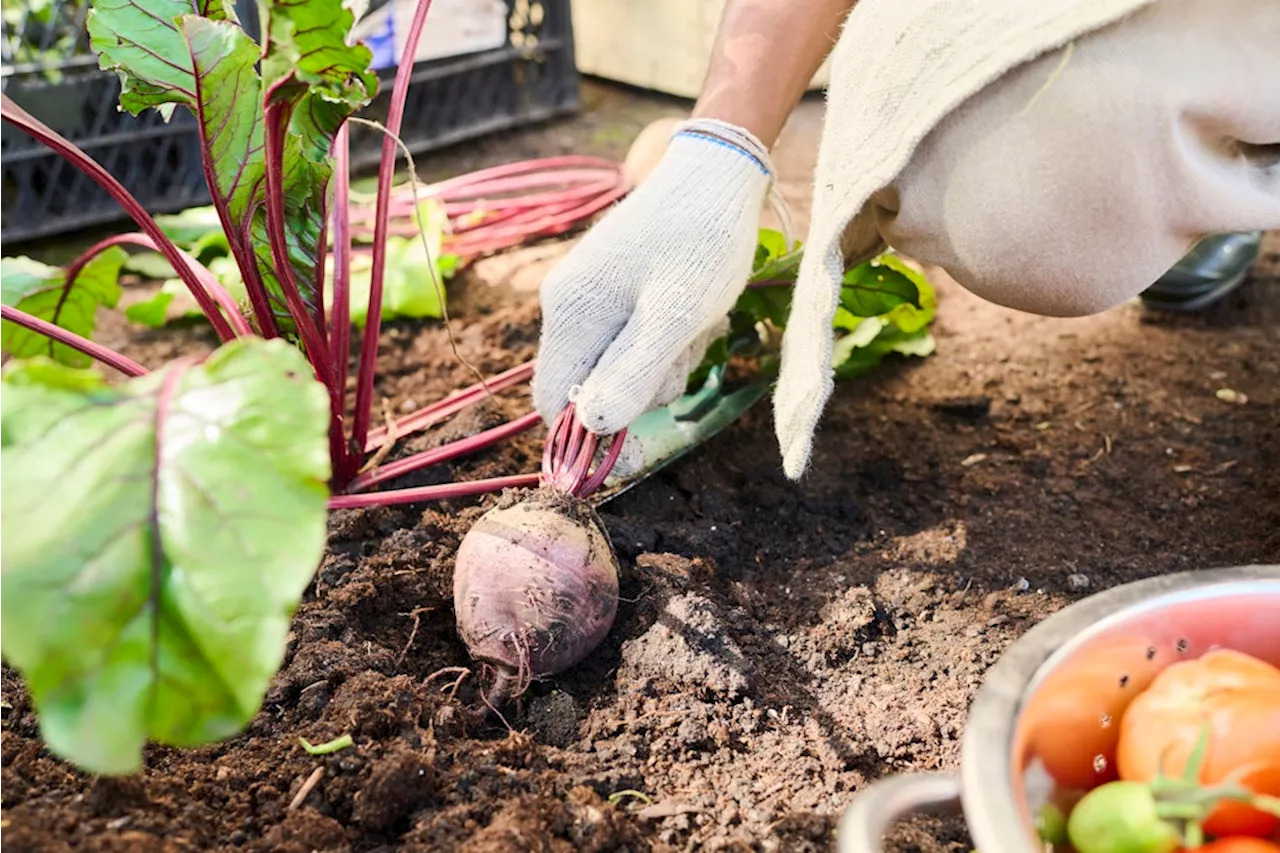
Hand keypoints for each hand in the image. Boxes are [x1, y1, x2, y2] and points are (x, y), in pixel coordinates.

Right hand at [532, 118, 773, 434]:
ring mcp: (590, 294)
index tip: (641, 444)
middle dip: (640, 387)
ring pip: (617, 364)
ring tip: (695, 321)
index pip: (553, 402)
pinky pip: (633, 337)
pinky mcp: (615, 286)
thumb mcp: (674, 317)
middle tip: (685, 350)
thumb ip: (632, 374)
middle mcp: (566, 304)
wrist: (718, 169)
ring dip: (661, 360)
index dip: (589, 436)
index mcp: (569, 313)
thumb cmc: (700, 241)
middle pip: (590, 386)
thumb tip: (592, 427)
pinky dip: (666, 336)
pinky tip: (692, 308)